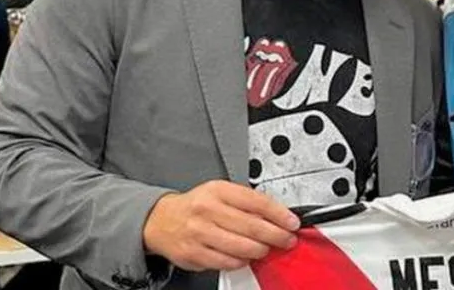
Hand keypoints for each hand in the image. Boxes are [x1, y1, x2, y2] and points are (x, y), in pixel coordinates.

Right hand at [143, 180, 299, 271]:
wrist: (162, 220)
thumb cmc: (197, 206)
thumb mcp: (221, 193)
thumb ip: (247, 202)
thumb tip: (278, 215)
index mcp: (218, 191)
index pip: (257, 202)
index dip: (279, 214)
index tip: (292, 222)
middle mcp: (208, 210)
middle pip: (252, 226)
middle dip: (276, 235)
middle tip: (287, 239)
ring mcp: (199, 233)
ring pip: (241, 247)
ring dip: (260, 250)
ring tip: (267, 249)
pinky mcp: (193, 253)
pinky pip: (226, 261)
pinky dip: (241, 262)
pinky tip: (246, 258)